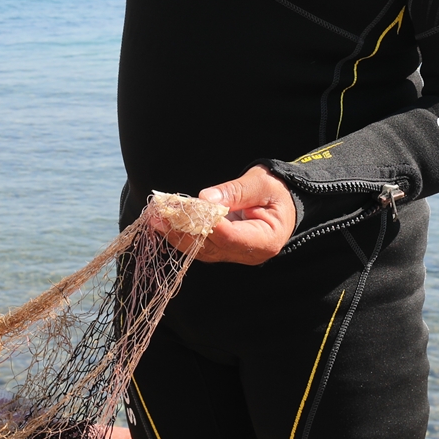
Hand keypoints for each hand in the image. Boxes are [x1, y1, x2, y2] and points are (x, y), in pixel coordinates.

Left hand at [157, 165, 296, 264]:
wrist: (281, 202)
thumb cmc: (275, 191)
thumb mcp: (261, 183)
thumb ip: (235, 191)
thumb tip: (206, 199)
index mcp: (266, 240)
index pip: (231, 237)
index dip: (208, 224)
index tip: (187, 208)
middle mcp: (249, 254)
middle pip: (212, 246)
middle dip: (184, 229)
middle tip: (160, 212)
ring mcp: (235, 255)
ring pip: (201, 250)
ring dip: (176, 233)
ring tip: (156, 217)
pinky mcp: (223, 250)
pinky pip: (200, 246)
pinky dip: (181, 234)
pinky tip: (163, 223)